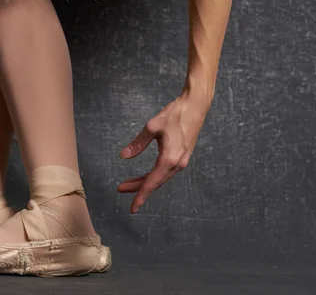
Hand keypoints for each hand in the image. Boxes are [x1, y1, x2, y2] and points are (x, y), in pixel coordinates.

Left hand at [118, 91, 210, 213]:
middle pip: (155, 182)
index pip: (151, 183)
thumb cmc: (175, 114)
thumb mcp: (152, 127)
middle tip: (120, 189)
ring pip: (160, 178)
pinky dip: (154, 176)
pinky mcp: (182, 157)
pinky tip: (145, 175)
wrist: (195, 107)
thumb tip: (124, 156)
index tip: (132, 209)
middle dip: (137, 187)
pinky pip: (165, 172)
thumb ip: (138, 143)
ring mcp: (181, 161)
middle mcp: (177, 164)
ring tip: (128, 183)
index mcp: (169, 159)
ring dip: (145, 182)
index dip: (140, 196)